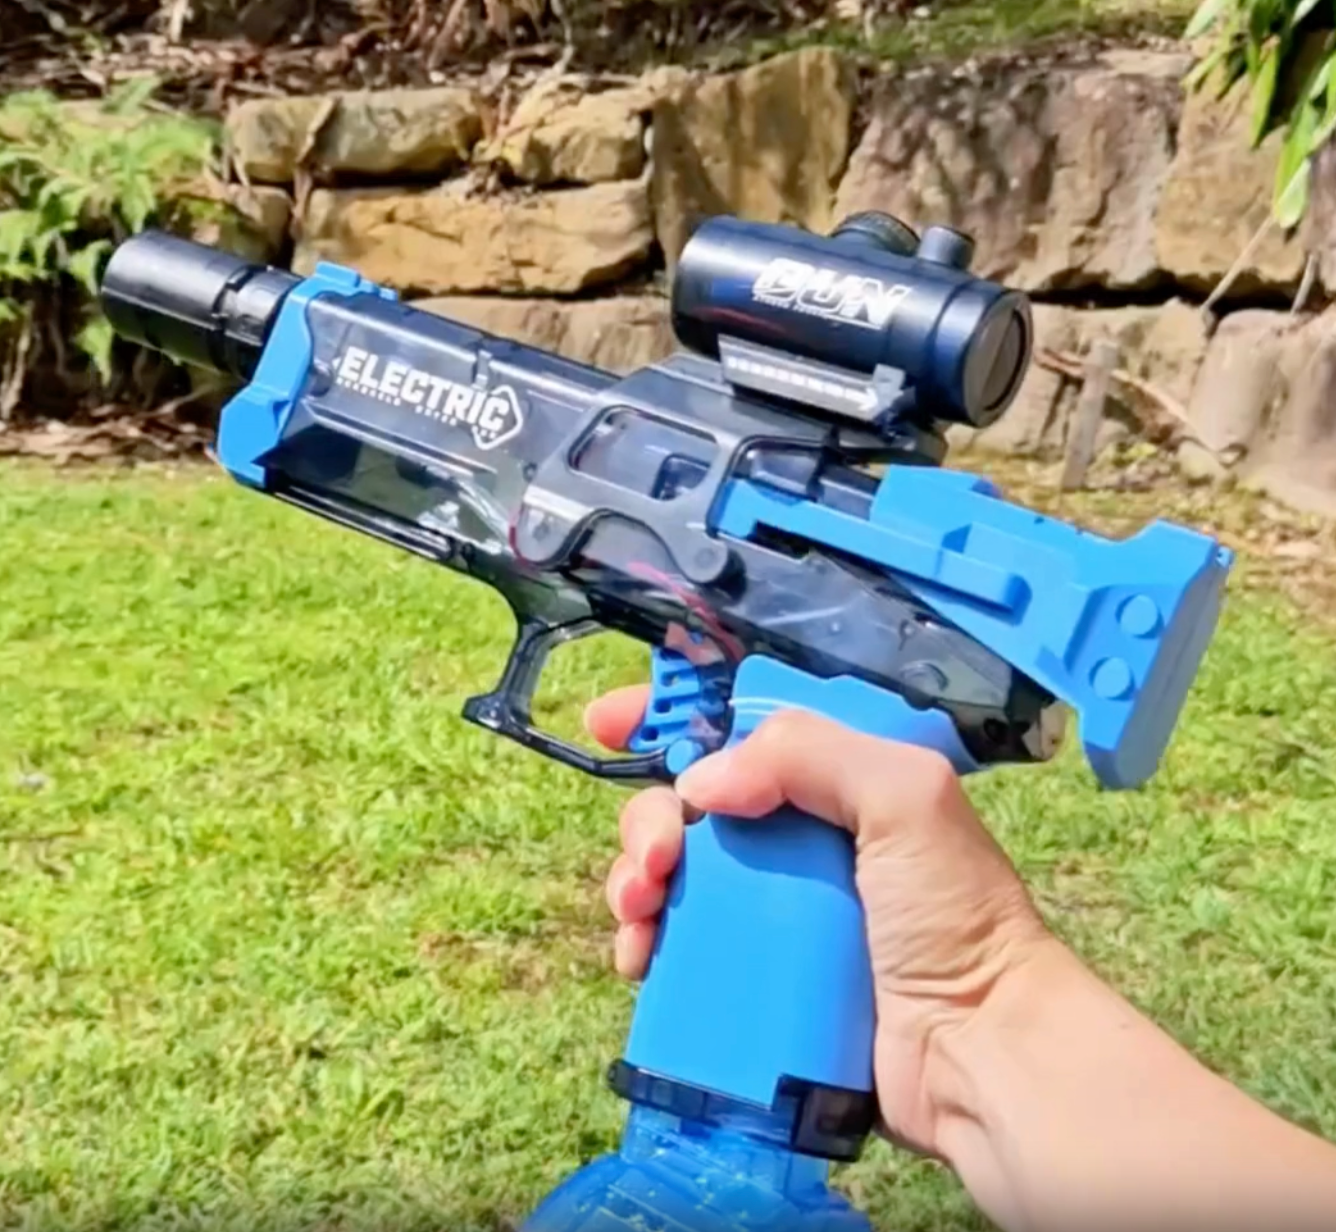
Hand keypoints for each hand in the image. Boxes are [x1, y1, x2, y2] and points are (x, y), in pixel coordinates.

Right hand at [584, 689, 1057, 1157]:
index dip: (669, 716)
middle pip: (689, 804)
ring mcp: (770, 910)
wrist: (975, 1053)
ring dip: (632, 879)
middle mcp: (796, 837)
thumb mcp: (905, 797)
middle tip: (656, 859)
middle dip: (649, 819)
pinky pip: (674, 943)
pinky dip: (642, 941)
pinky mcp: (751, 976)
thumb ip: (807, 754)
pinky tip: (638, 960)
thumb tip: (702, 784)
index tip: (608, 723)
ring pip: (670, 872)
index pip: (739, 728)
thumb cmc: (953, 916)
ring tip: (639, 912)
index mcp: (835, 781)